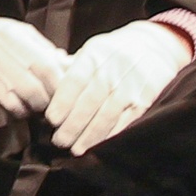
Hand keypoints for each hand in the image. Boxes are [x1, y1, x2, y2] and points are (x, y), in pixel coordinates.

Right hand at [0, 8, 68, 122]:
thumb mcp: (21, 31)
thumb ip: (45, 49)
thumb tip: (69, 65)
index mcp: (9, 33)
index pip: (45, 65)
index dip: (60, 83)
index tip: (69, 91)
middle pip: (32, 84)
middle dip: (49, 98)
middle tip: (57, 102)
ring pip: (19, 94)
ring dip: (35, 105)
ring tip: (41, 105)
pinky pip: (4, 100)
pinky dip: (19, 108)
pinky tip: (23, 107)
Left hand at [45, 14, 195, 156]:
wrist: (156, 46)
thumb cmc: (113, 51)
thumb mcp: (91, 50)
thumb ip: (69, 66)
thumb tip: (40, 76)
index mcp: (94, 55)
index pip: (75, 81)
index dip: (63, 101)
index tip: (51, 119)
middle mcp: (112, 71)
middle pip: (90, 102)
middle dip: (73, 124)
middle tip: (59, 140)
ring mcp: (130, 87)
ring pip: (108, 115)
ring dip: (91, 135)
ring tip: (76, 149)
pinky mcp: (144, 100)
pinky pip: (126, 121)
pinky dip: (112, 135)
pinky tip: (99, 145)